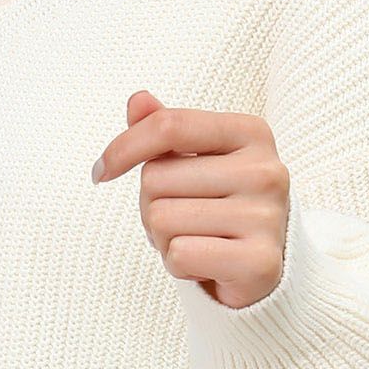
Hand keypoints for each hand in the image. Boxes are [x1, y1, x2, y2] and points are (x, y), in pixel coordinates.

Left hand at [92, 91, 289, 308]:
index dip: (123, 148)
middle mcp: (265, 171)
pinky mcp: (259, 261)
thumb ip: (167, 131)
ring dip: (164, 239)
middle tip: (182, 221)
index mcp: (252, 133)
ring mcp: (266, 217)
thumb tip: (138, 101)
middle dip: (152, 205)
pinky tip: (204, 265)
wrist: (259, 268)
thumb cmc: (221, 209)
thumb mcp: (196, 162)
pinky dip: (179, 267)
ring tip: (196, 242)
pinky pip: (179, 255)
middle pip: (156, 178)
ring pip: (162, 219)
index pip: (169, 126)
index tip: (102, 172)